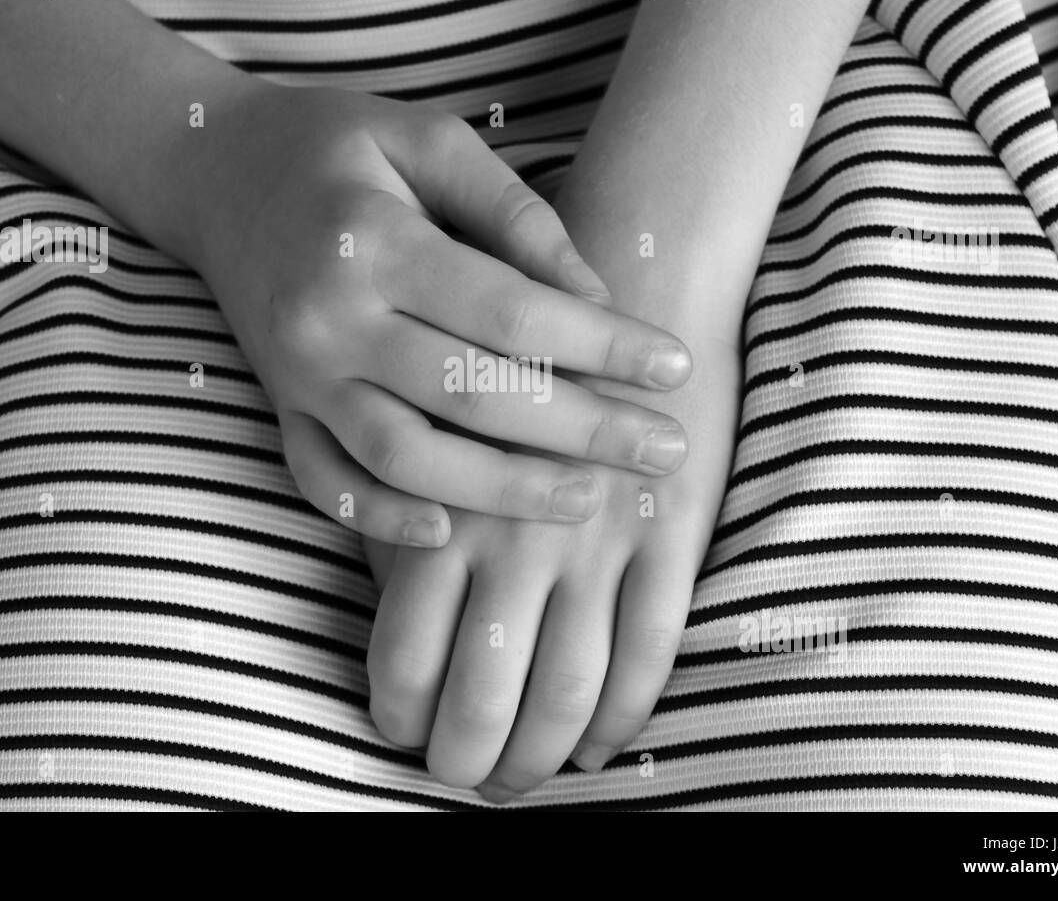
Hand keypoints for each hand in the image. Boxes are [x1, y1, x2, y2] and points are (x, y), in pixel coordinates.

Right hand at [182, 82, 694, 546]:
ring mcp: (300, 377)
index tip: (675, 367)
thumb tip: (595, 295)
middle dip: (583, 431)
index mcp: (375, 243)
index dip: (603, 346)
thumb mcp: (430, 139)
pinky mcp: (282, 408)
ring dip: (503, 492)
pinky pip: (324, 482)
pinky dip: (379, 519)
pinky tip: (447, 538)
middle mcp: (332, 321)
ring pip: (407, 459)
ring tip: (590, 501)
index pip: (511, 313)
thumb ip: (514, 213)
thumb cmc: (338, 146)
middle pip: (474, 397)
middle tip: (666, 453)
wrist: (214, 171)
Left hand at [364, 337, 740, 798]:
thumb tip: (391, 616)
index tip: (405, 738)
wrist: (630, 280)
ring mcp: (595, 542)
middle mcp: (513, 536)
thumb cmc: (518, 357)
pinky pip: (648, 653)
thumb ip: (410, 518)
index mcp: (443, 508)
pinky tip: (601, 743)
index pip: (406, 652)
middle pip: (484, 693)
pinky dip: (622, 715)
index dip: (402, 714)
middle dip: (471, 759)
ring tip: (526, 778)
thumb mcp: (436, 427)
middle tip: (465, 778)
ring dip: (541, 757)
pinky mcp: (667, 534)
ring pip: (565, 690)